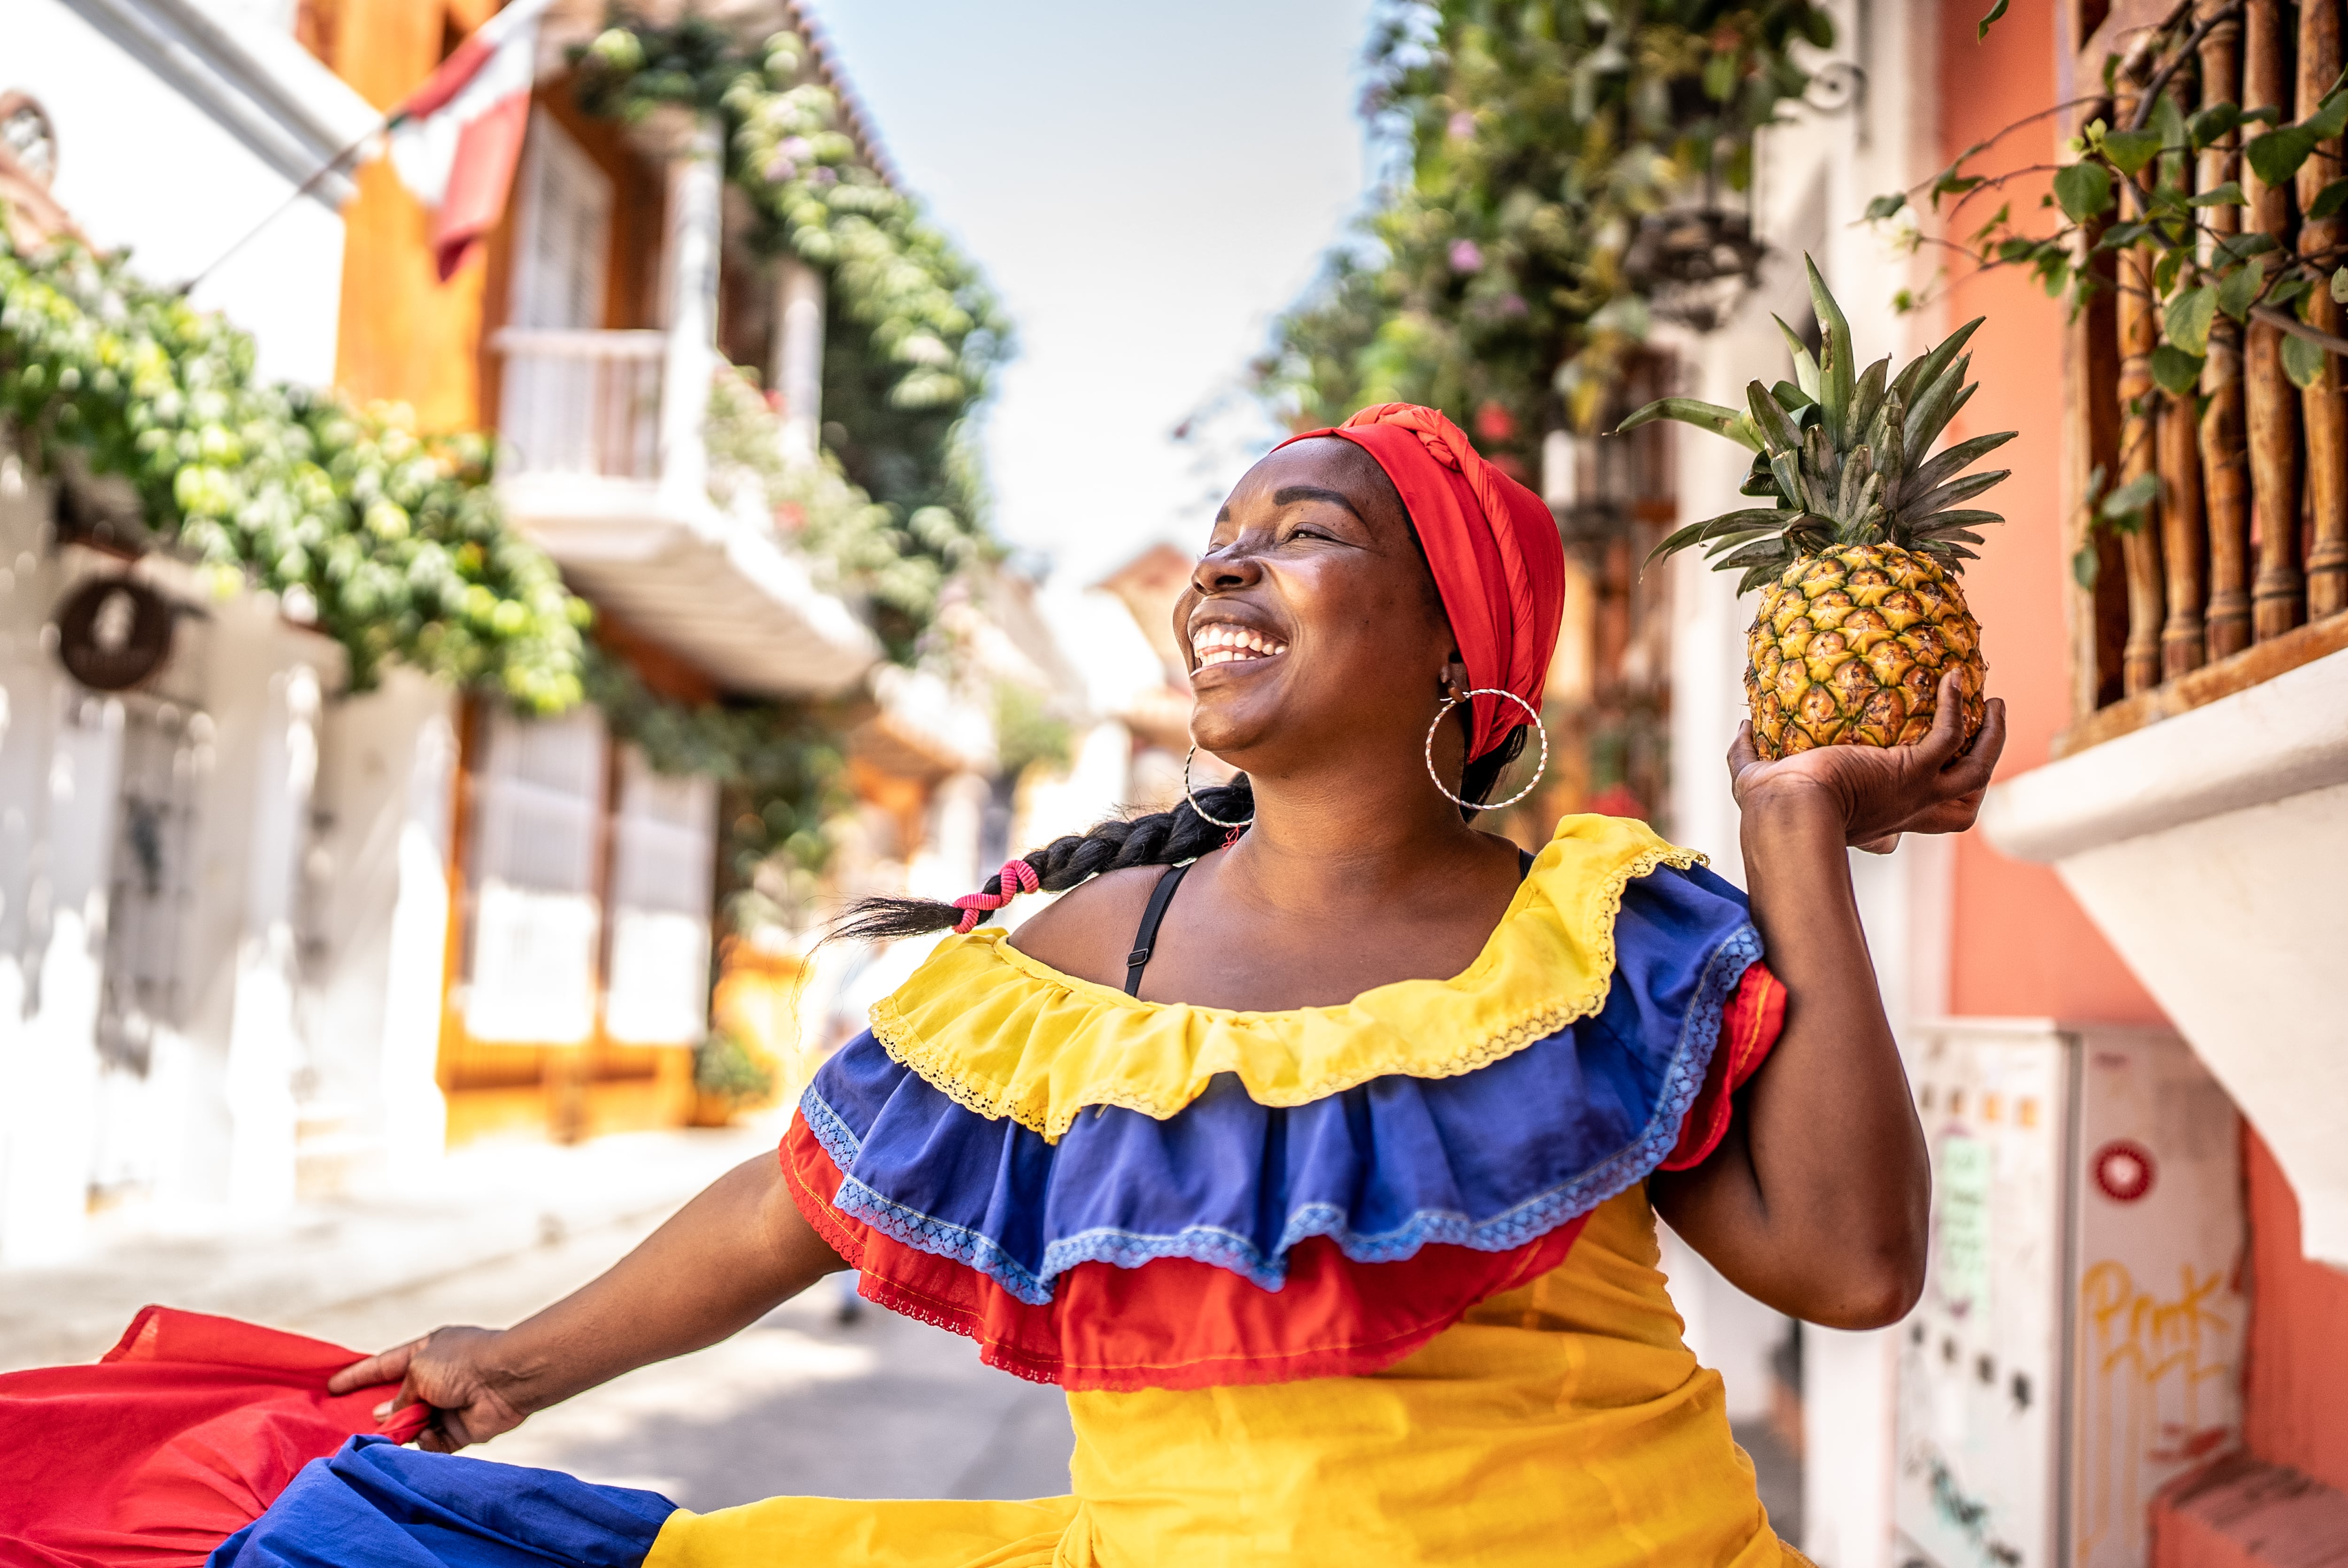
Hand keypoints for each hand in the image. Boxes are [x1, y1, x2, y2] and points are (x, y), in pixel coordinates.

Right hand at [327, 1325, 532, 1453]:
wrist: (506, 1379)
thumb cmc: (462, 1363)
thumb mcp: (418, 1370)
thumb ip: (399, 1396)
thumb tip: (384, 1416)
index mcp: (427, 1351)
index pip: (385, 1364)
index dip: (358, 1375)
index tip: (331, 1386)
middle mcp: (437, 1378)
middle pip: (399, 1400)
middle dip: (382, 1412)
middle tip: (359, 1423)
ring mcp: (448, 1404)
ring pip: (413, 1425)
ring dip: (404, 1430)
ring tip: (398, 1430)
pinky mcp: (460, 1430)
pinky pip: (433, 1443)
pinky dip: (427, 1442)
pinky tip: (427, 1434)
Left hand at [1728, 671, 2006, 850]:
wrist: (1787, 812)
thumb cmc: (1770, 805)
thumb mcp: (1757, 779)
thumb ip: (1747, 754)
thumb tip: (1743, 726)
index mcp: (1873, 817)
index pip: (1906, 824)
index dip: (1918, 810)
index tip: (1914, 785)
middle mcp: (1902, 811)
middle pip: (1962, 807)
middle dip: (1978, 776)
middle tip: (1982, 737)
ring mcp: (1914, 795)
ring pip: (1977, 774)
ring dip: (1992, 740)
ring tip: (1994, 703)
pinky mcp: (1913, 772)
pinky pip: (1950, 736)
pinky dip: (1956, 707)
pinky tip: (1953, 676)